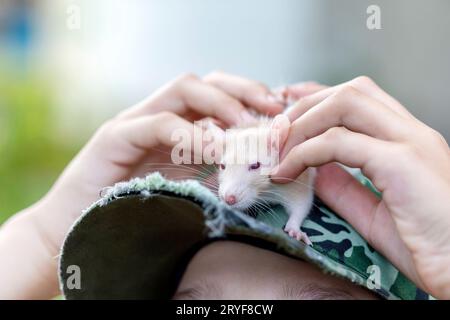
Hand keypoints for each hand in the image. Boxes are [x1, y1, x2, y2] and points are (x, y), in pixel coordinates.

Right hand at [0, 71, 283, 298]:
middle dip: (243, 90)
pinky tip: (212, 149)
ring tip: (246, 128)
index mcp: (177, 127)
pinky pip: (158, 124)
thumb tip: (260, 171)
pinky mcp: (115, 137)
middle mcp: (158, 116)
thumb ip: (217, 176)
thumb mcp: (188, 189)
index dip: (251, 99)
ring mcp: (135, 122)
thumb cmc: (134, 210)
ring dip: (221, 104)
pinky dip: (189, 133)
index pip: (218, 96)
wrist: (76, 227)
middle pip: (205, 82)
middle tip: (272, 108)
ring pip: (182, 89)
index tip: (280, 114)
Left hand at [271, 76, 449, 298]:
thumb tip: (312, 169)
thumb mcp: (375, 213)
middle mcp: (412, 133)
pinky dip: (306, 152)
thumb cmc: (428, 247)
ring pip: (346, 102)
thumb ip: (345, 189)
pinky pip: (340, 142)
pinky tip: (289, 170)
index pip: (359, 100)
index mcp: (408, 142)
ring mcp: (410, 143)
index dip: (318, 99)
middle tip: (277, 133)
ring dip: (303, 123)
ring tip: (279, 151)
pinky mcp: (403, 162)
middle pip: (351, 91)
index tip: (287, 111)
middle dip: (305, 106)